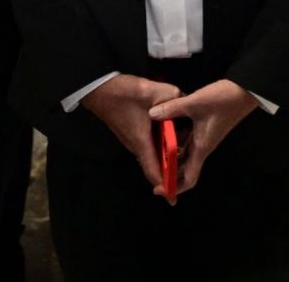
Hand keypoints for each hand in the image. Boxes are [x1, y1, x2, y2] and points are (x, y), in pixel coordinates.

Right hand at [82, 74, 182, 192]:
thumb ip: (173, 97)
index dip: (164, 184)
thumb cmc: (124, 94)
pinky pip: (151, 143)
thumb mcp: (153, 91)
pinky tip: (174, 135)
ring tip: (186, 154)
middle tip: (188, 173)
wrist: (101, 88)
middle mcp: (137, 144)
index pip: (154, 170)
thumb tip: (186, 100)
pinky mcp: (134, 130)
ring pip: (153, 153)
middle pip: (155, 164)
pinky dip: (162, 144)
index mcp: (141, 141)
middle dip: (170, 171)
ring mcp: (134, 137)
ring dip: (167, 157)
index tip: (173, 198)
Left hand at [148, 79, 257, 199]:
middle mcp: (202, 146)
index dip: (174, 188)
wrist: (245, 89)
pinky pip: (187, 139)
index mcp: (201, 147)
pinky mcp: (205, 125)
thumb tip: (151, 113)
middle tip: (148, 166)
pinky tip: (164, 127)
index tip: (158, 189)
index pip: (189, 179)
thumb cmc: (224, 100)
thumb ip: (173, 108)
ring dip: (169, 154)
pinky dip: (175, 138)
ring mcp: (204, 136)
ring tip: (151, 147)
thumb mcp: (196, 102)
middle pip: (183, 168)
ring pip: (184, 152)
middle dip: (167, 171)